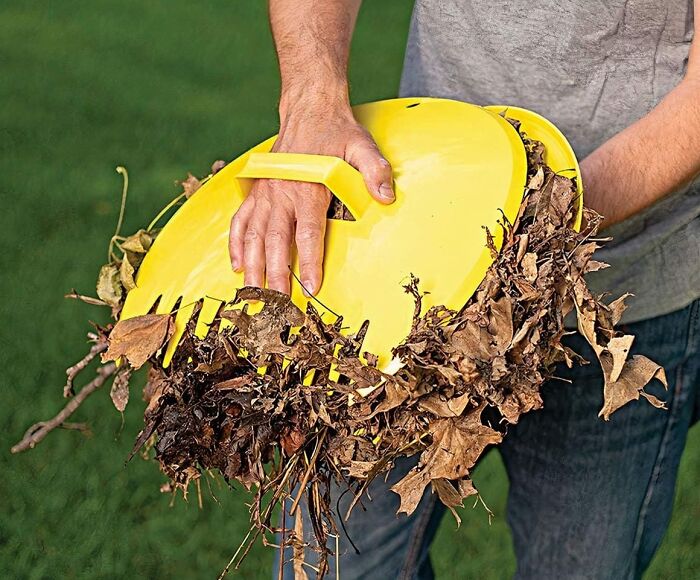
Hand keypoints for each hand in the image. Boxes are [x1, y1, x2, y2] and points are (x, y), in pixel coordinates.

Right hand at [229, 96, 394, 293]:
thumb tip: (386, 196)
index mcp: (307, 188)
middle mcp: (281, 194)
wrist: (309, 108)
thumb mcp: (362, 146)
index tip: (312, 289)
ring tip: (253, 293)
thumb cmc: (337, 131)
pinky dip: (235, 244)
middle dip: (276, 275)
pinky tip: (237, 266)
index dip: (308, 264)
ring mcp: (265, 193)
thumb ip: (375, 170)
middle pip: (275, 242)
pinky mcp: (257, 191)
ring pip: (253, 236)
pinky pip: (240, 221)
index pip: (307, 234)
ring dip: (252, 267)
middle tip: (278, 304)